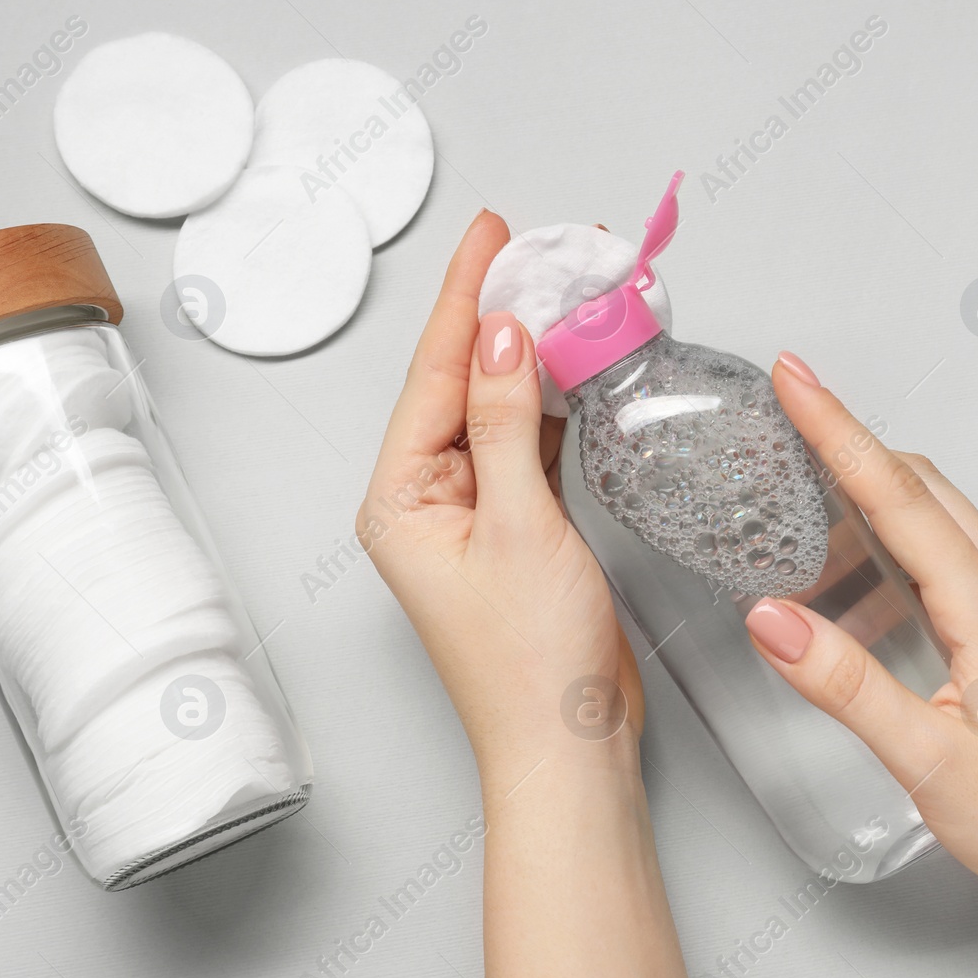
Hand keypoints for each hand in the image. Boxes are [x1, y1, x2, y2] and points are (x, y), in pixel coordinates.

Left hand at [360, 211, 696, 977]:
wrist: (569, 744)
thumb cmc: (532, 661)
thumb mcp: (519, 526)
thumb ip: (509, 425)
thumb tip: (503, 337)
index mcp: (403, 499)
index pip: (433, 374)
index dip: (465, 296)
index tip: (493, 233)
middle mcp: (429, 500)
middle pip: (462, 382)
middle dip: (500, 314)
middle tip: (539, 249)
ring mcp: (474, 515)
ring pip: (500, 409)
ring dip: (532, 354)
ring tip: (564, 293)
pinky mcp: (518, 529)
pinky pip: (529, 446)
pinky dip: (555, 404)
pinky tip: (575, 368)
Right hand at [748, 353, 977, 977]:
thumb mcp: (925, 759)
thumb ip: (844, 684)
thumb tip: (774, 621)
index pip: (896, 494)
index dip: (836, 429)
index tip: (795, 379)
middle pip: (922, 485)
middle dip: (850, 439)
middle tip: (791, 409)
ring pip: (943, 516)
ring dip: (876, 493)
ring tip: (808, 507)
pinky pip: (960, 554)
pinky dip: (905, 540)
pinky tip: (870, 581)